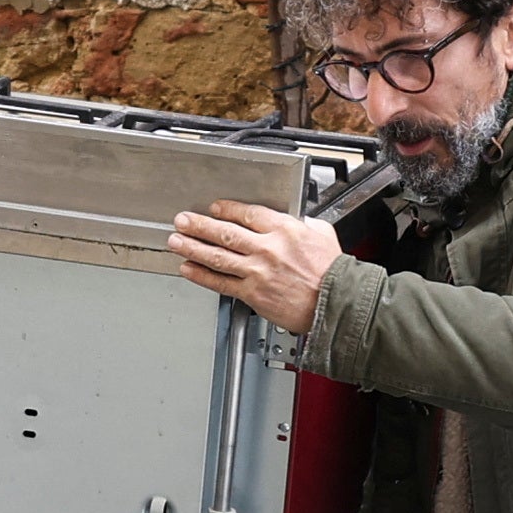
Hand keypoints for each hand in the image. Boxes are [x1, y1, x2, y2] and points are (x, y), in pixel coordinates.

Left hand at [170, 198, 340, 336]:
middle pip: (225, 232)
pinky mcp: (253, 293)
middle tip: (182, 220)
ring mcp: (257, 271)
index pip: (248, 214)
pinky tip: (188, 269)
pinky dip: (201, 275)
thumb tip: (298, 221)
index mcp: (285, 229)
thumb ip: (305, 225)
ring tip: (176, 241)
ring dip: (193, 247)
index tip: (215, 208)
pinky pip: (221, 282)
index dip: (227, 209)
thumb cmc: (334, 273)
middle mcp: (267, 248)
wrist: (335, 303)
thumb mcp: (323, 235)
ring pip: (217, 256)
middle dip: (200, 225)